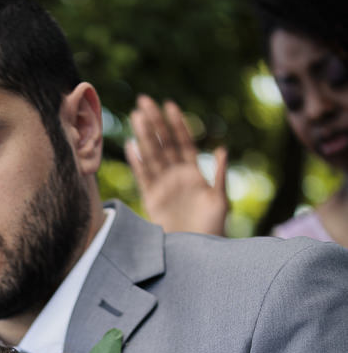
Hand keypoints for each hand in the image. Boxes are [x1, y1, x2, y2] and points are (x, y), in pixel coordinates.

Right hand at [125, 94, 228, 235]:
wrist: (195, 252)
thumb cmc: (212, 229)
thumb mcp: (220, 201)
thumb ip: (220, 176)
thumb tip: (221, 149)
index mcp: (194, 174)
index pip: (183, 142)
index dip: (177, 124)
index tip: (170, 105)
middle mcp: (176, 177)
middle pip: (163, 144)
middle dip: (155, 123)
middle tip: (144, 101)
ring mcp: (163, 187)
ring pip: (151, 155)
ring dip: (144, 136)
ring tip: (136, 116)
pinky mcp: (151, 199)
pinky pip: (143, 177)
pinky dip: (137, 162)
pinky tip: (131, 146)